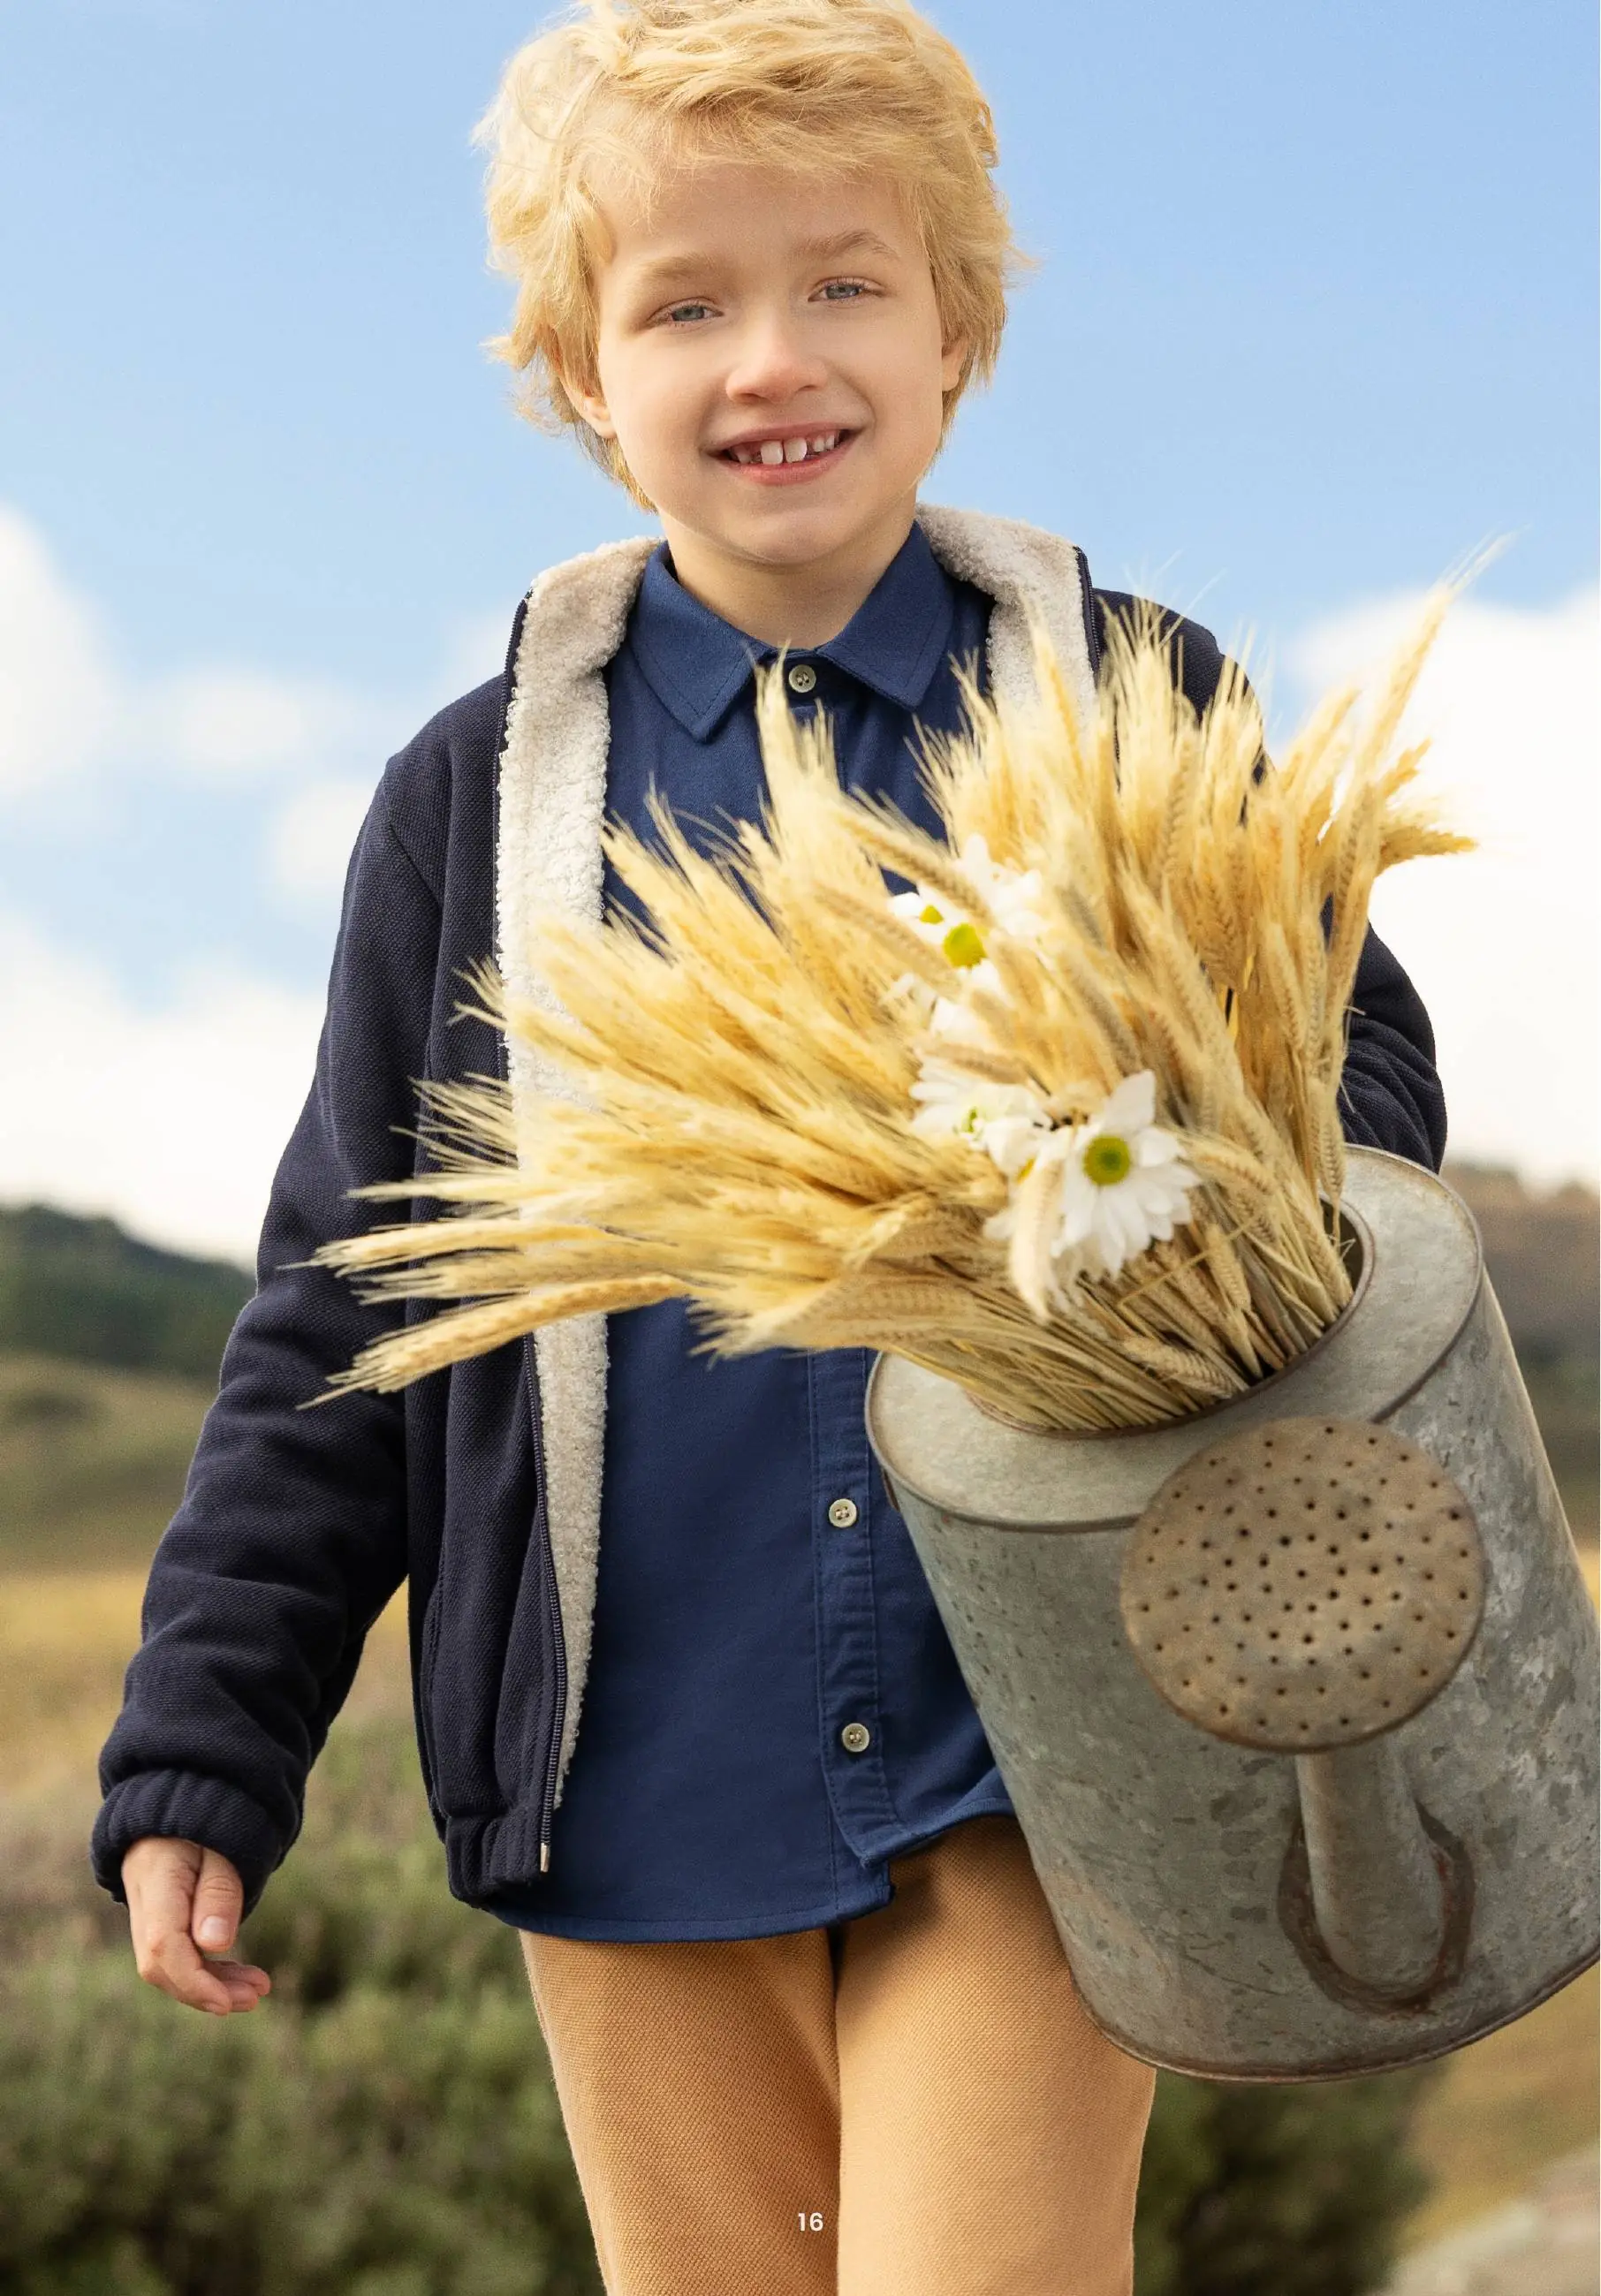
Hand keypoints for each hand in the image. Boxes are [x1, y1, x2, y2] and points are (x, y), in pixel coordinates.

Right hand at [122, 1836, 271, 2015]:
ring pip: (168, 1964)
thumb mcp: (222, 1846)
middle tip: (256, 1996)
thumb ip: (219, 1892)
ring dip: (211, 1983)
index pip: (163, 1947)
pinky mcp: (159, 1918)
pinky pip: (175, 1953)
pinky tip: (235, 1977)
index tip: (228, 2003)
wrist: (182, 1798)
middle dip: (206, 1989)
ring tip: (257, 1990)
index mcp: (156, 1882)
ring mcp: (146, 1912)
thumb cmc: (208, 1819)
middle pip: (162, 1965)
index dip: (194, 1981)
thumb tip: (215, 1945)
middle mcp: (142, 1903)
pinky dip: (205, 1969)